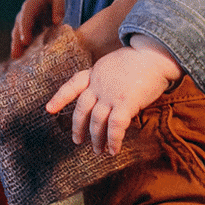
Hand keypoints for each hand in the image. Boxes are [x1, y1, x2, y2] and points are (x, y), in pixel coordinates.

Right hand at [11, 0, 66, 58]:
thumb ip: (60, 4)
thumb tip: (57, 22)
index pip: (27, 12)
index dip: (25, 27)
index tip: (25, 41)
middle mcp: (31, 3)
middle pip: (20, 21)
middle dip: (17, 38)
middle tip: (15, 55)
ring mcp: (33, 9)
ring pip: (22, 26)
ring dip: (19, 40)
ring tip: (16, 57)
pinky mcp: (38, 15)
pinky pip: (30, 28)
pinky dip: (27, 38)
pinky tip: (27, 52)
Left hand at [46, 40, 181, 156]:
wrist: (156, 54)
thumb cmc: (140, 61)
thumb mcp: (114, 65)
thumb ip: (105, 80)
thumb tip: (105, 100)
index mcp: (95, 73)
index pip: (73, 85)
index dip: (60, 97)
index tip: (49, 109)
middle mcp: (98, 84)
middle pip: (82, 109)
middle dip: (78, 127)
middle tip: (78, 141)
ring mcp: (110, 94)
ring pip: (97, 121)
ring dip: (96, 139)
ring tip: (98, 150)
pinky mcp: (125, 102)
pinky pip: (115, 126)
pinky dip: (113, 140)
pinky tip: (114, 150)